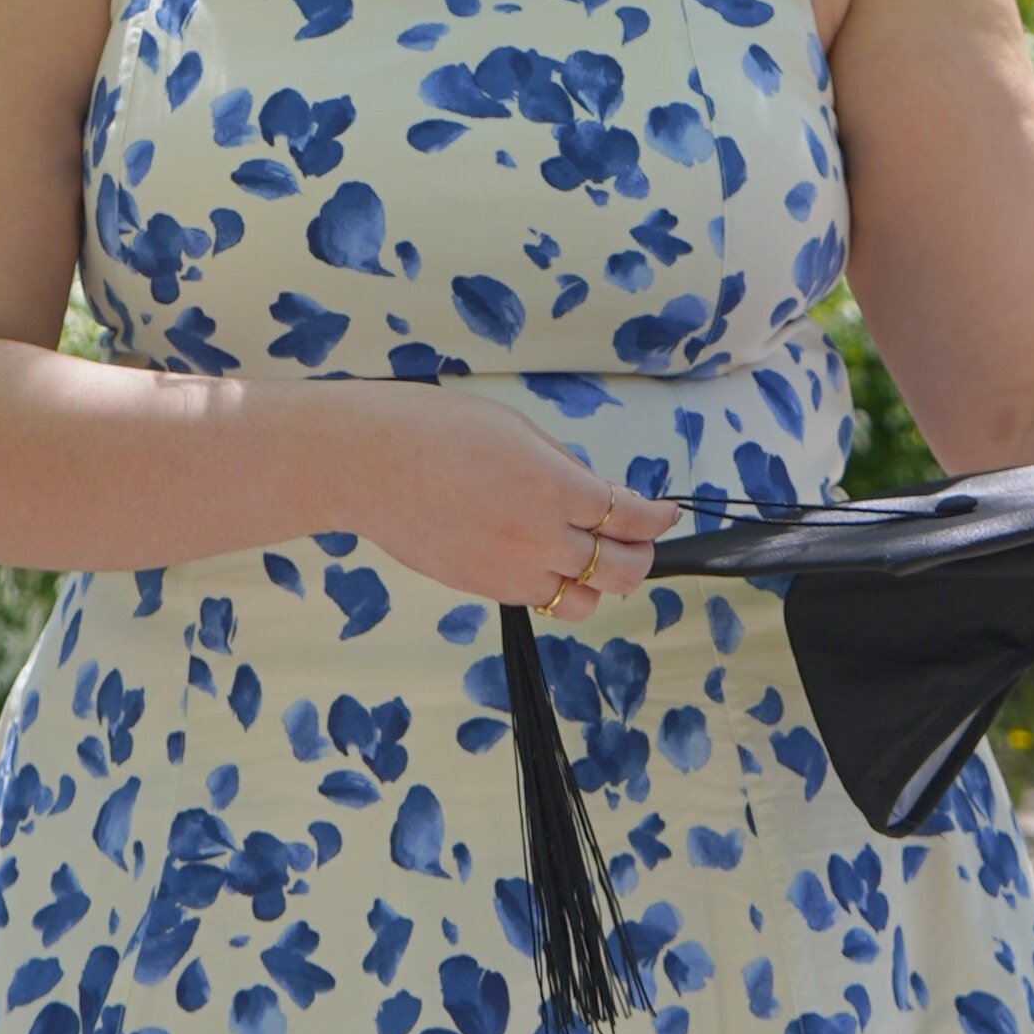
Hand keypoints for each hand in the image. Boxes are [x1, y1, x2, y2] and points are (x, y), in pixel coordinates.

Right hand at [349, 390, 680, 620]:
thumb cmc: (435, 430)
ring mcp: (512, 569)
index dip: (657, 516)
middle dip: (641, 554)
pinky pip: (543, 602)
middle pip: (621, 568)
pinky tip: (551, 562)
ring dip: (603, 580)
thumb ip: (562, 468)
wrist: (368, 463)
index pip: (630, 516)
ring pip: (587, 599)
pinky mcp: (485, 589)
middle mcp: (540, 535)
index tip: (665, 512)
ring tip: (597, 557)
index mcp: (554, 485)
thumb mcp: (515, 431)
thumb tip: (594, 494)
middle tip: (640, 539)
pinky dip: (559, 588)